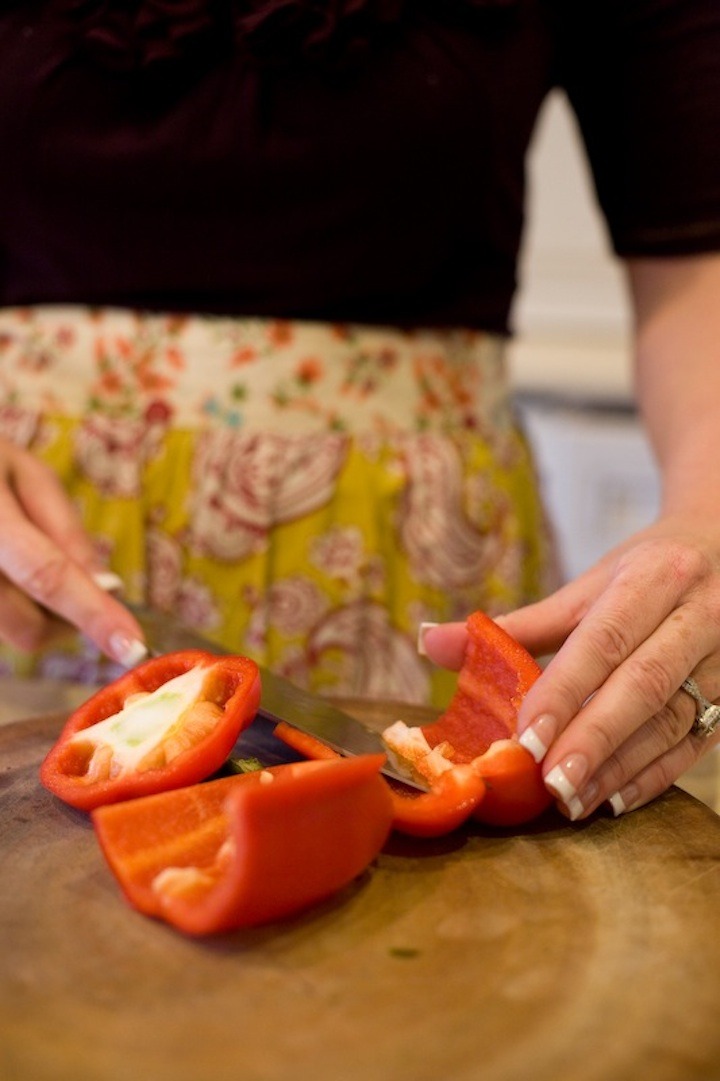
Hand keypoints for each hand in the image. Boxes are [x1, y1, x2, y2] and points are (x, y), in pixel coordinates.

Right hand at [0, 436, 145, 664]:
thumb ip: (66, 531)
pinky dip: (14, 608)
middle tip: (82, 588)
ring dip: (37, 614)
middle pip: (27, 627)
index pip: (46, 574)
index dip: (93, 614)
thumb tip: (106, 587)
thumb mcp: (29, 475)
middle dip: (68, 622)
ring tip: (26, 561)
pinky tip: (7, 571)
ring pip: (9, 633)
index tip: (133, 647)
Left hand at [422, 516, 719, 818]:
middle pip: (643, 685)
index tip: (525, 737)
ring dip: (621, 767)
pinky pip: (697, 741)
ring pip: (673, 720)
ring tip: (572, 801)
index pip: (605, 640)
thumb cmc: (645, 572)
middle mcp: (698, 613)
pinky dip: (656, 774)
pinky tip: (615, 799)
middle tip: (550, 784)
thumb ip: (516, 623)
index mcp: (653, 577)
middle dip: (594, 739)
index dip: (564, 690)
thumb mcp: (587, 585)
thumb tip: (430, 641)